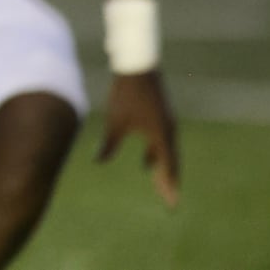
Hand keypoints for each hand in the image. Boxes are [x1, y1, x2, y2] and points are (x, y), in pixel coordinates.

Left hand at [97, 70, 179, 206]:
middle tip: (167, 200)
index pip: (168, 167)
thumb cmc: (126, 95)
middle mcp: (169, 131)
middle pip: (171, 162)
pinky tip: (147, 160)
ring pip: (168, 152)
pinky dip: (158, 154)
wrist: (138, 66)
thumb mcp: (115, 121)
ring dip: (162, 167)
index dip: (169, 186)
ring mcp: (168, 122)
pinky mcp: (163, 115)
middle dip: (168, 181)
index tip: (171, 204)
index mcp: (161, 136)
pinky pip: (163, 141)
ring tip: (157, 183)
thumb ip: (109, 144)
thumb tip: (98, 162)